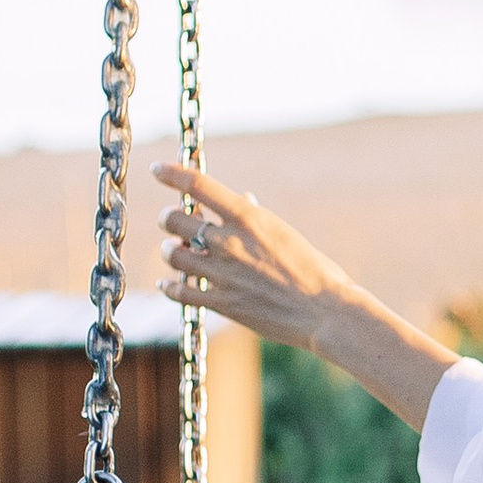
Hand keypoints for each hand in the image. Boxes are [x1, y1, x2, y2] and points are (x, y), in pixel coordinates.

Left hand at [158, 162, 362, 350]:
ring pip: (172, 255)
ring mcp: (222, 274)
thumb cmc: (315, 270)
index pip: (198, 185)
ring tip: (176, 251)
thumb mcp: (285, 233)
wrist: (325, 312)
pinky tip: (168, 283)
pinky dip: (169, 286)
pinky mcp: (221, 303)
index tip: (157, 169)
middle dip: (169, 218)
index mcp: (248, 218)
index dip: (171, 173)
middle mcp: (229, 242)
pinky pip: (179, 292)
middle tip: (173, 221)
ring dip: (171, 251)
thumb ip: (257, 219)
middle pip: (174, 220)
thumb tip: (242, 201)